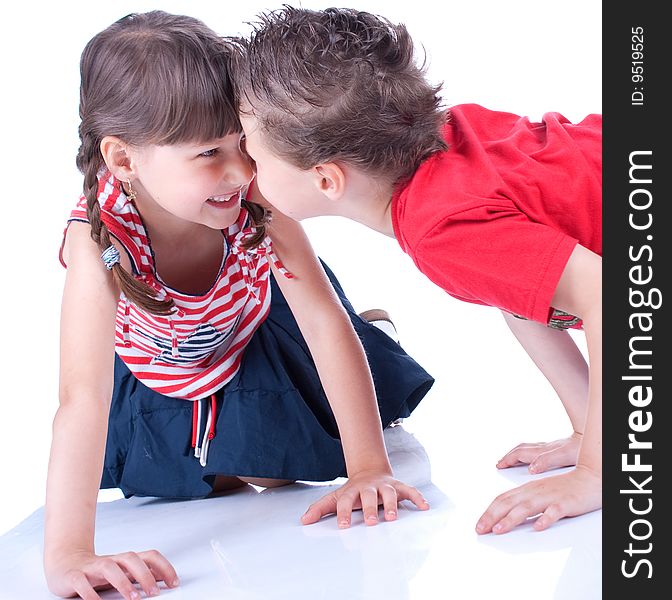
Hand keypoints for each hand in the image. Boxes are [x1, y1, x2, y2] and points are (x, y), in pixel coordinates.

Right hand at [46, 549, 178, 599]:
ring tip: (133, 597)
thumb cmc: (97, 570)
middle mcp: (111, 560)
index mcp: (124, 560)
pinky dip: (90, 593)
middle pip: (130, 558)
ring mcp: (92, 567)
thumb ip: (139, 574)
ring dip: (123, 581)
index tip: (174, 583)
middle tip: (155, 592)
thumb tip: (163, 578)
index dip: (164, 567)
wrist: (65, 562)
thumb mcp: (121, 571)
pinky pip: (82, 582)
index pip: (149, 556)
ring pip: (109, 567)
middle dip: (145, 574)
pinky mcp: (74, 576)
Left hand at [300, 470, 429, 527]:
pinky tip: (424, 507)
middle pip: (369, 496)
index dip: (344, 512)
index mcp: (353, 491)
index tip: (344, 525)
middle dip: (370, 508)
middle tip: (371, 522)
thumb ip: (321, 509)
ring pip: (390, 493)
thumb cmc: (353, 491)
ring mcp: (385, 486)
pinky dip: (417, 497)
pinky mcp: (399, 487)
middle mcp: (369, 488)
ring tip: (392, 518)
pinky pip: (410, 491)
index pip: (346, 501)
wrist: (370, 471)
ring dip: (391, 505)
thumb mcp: (336, 497)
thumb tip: (303, 521)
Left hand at [475, 465, 600, 533]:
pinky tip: (538, 527)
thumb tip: (505, 516)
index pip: (502, 499)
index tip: (479, 525)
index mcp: (527, 489)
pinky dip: (545, 518)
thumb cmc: (564, 488)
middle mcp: (535, 491)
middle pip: (509, 503)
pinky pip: (554, 511)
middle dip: (492, 516)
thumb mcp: (539, 493)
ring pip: (526, 507)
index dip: (489, 512)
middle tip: (480, 529)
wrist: (590, 478)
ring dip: (510, 519)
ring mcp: (550, 497)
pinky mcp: (565, 503)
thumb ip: (524, 503)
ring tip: (498, 529)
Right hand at [496, 432, 582, 473]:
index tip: (499, 465)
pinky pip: (534, 449)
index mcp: (543, 451)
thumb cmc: (580, 448)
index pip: (520, 454)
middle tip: (500, 463)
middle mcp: (544, 448)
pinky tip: (529, 457)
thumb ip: (546, 461)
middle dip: (508, 456)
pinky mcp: (555, 448)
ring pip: (526, 448)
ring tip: (509, 459)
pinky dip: (525, 453)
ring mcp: (549, 447)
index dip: (508, 460)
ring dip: (515, 453)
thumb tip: (531, 468)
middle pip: (521, 450)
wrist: (591, 437)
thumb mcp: (564, 456)